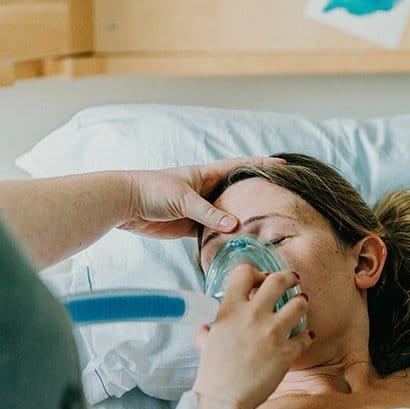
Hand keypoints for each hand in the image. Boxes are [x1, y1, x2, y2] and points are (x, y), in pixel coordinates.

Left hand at [118, 156, 285, 237]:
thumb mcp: (184, 199)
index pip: (241, 167)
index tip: (283, 165)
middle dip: (257, 195)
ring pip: (228, 215)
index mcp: (207, 175)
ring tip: (266, 226)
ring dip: (242, 220)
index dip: (262, 165)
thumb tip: (234, 227)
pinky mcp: (191, 226)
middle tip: (281, 200)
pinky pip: (214, 232)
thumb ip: (209, 214)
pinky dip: (225, 237)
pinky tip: (239, 243)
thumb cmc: (153, 190)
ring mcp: (200, 209)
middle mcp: (207, 191)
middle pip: (238, 193)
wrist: (125, 204)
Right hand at [190, 265, 312, 408]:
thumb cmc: (213, 374)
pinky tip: (304, 337)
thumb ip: (208, 330)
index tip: (262, 279)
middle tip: (293, 281)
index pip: (244, 272)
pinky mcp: (287, 352)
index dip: (256, 272)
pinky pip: (306, 336)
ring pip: (299, 303)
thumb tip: (205, 327)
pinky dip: (306, 336)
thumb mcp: (205, 344)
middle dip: (289, 278)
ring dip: (301, 302)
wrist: (223, 400)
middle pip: (278, 280)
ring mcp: (272, 333)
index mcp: (230, 310)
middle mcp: (252, 316)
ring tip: (300, 304)